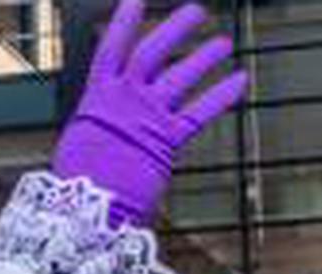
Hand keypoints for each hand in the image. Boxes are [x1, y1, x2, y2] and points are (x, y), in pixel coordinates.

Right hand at [50, 0, 247, 226]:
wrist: (88, 206)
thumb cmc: (81, 182)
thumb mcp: (82, 142)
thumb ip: (102, 124)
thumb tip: (106, 124)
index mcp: (97, 97)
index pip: (112, 49)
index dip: (124, 22)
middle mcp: (124, 100)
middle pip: (153, 52)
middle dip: (175, 28)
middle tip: (196, 11)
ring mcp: (147, 117)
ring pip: (180, 77)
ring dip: (204, 57)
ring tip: (223, 42)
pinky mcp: (167, 140)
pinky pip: (199, 112)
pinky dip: (221, 94)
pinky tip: (240, 79)